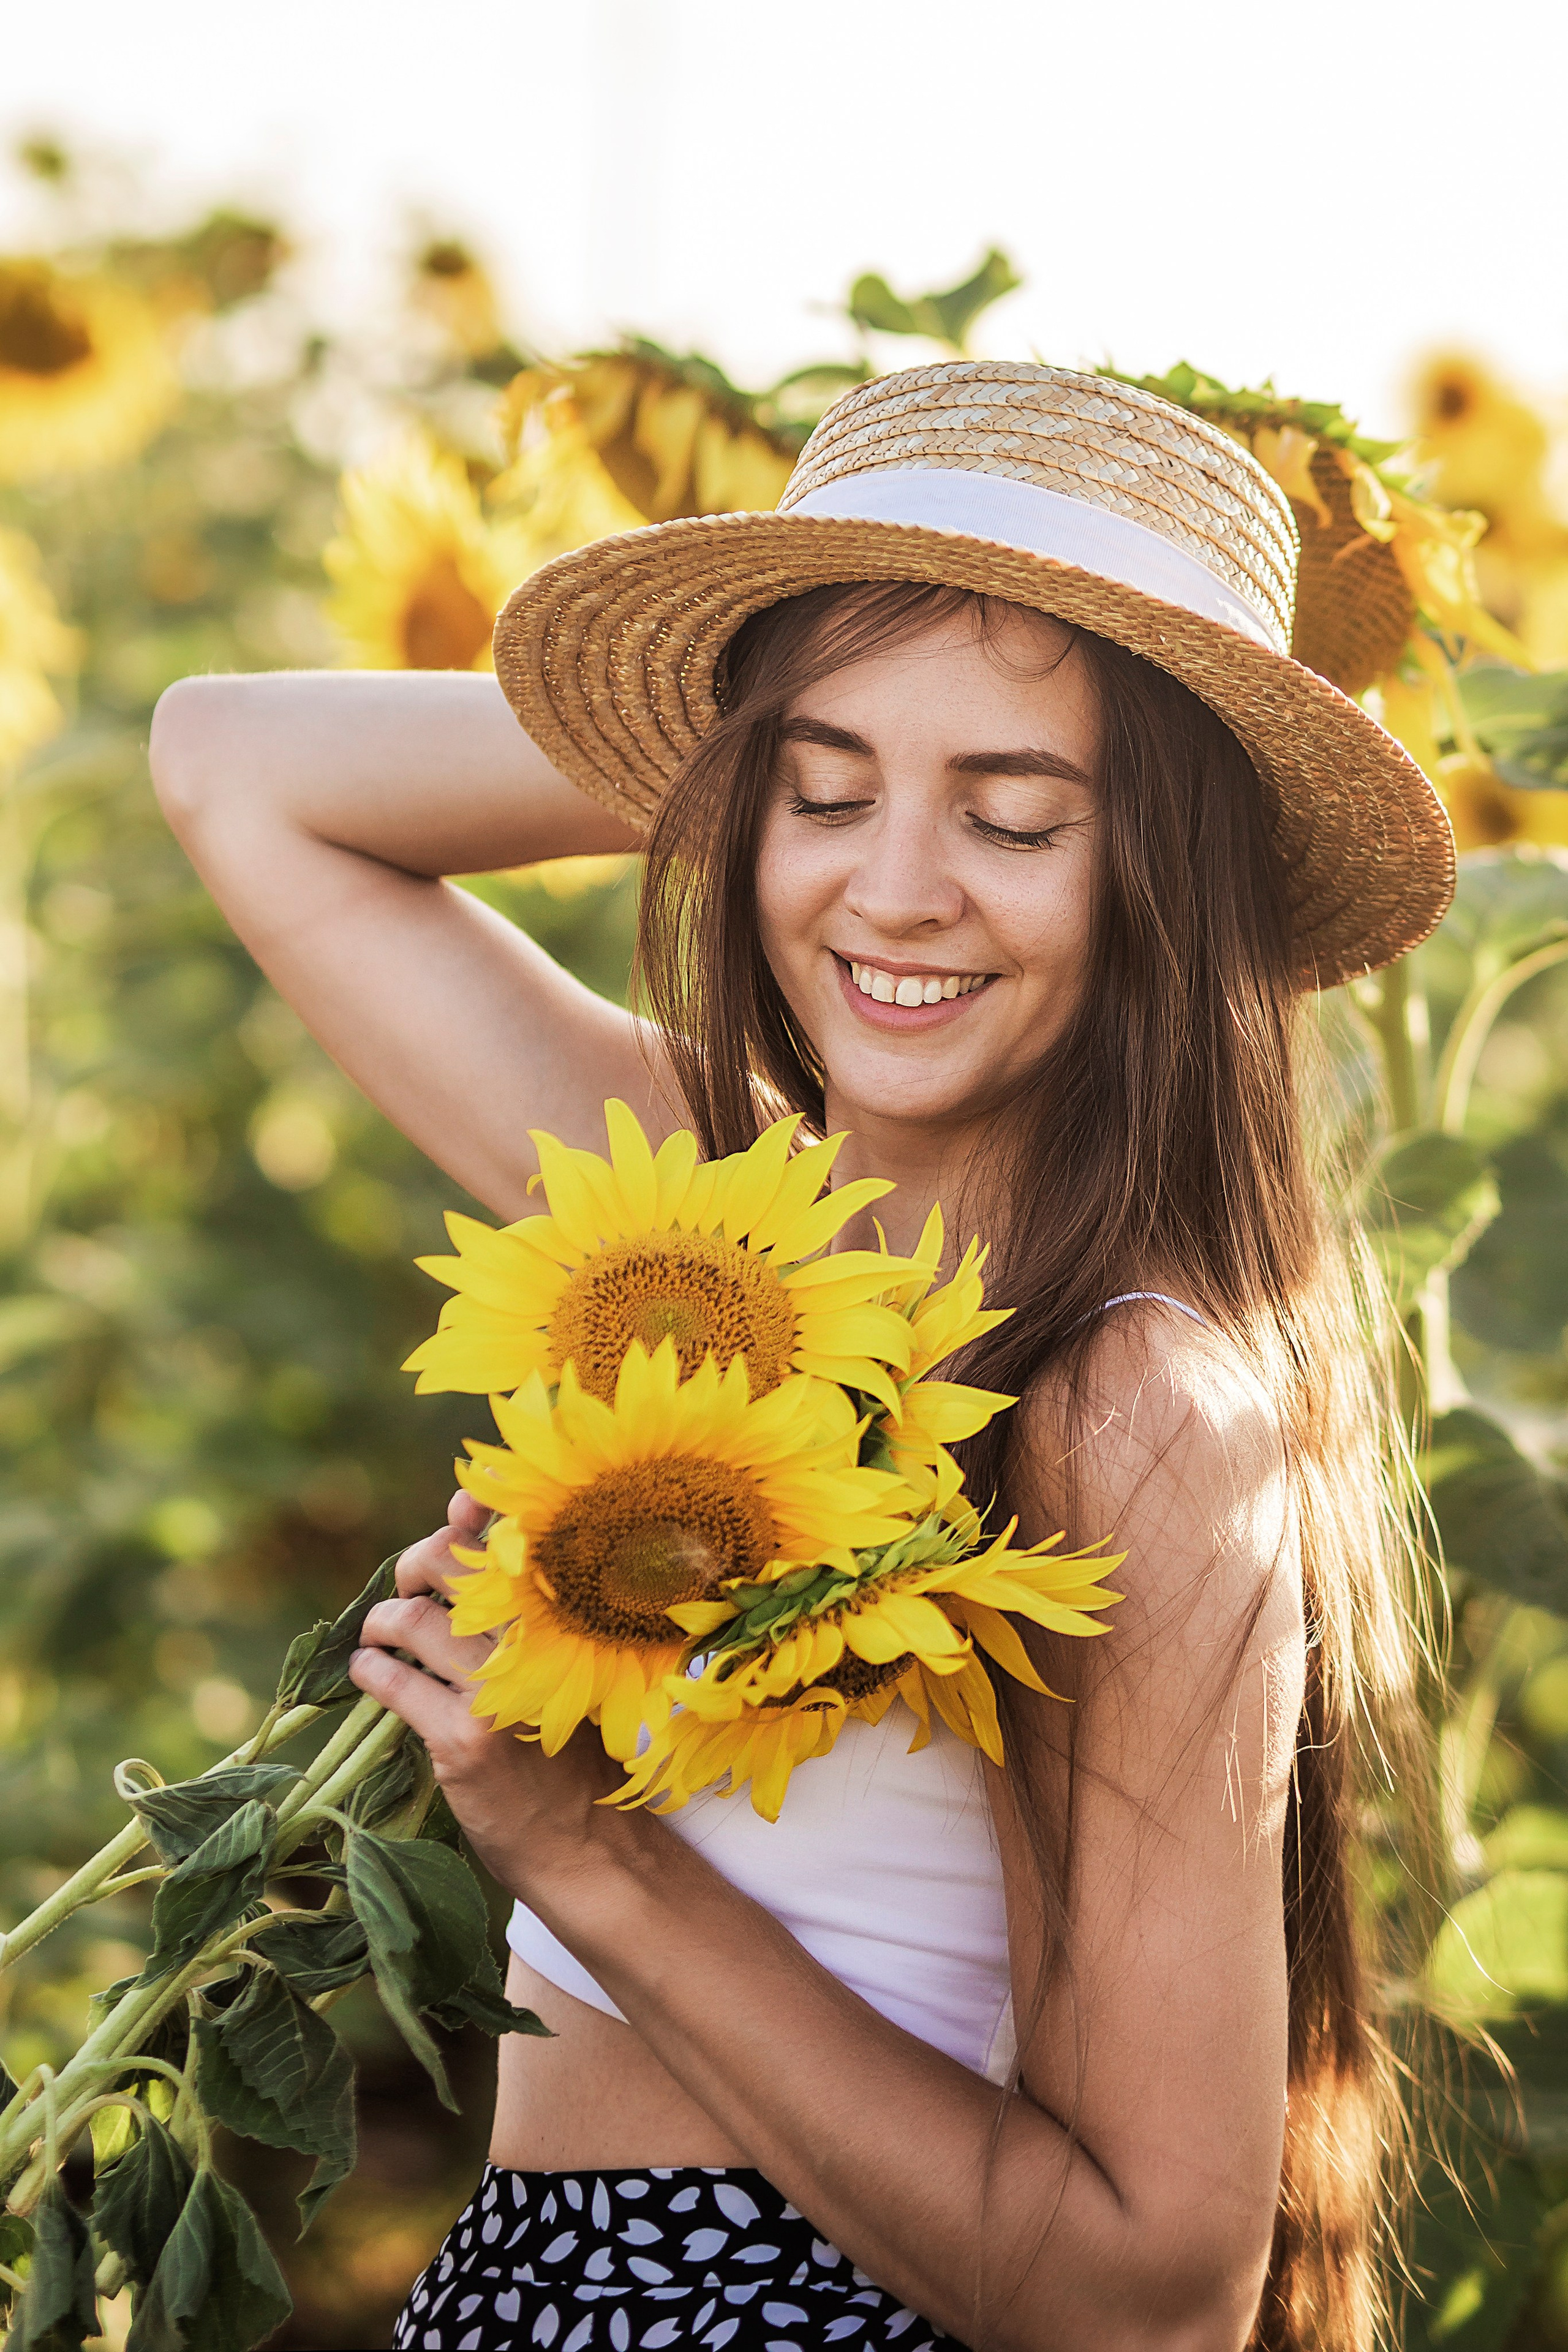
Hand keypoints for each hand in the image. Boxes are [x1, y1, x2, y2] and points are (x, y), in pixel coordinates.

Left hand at [347, 1491, 628, 1899]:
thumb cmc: (573, 1758)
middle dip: (415, 1565)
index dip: (475, 1511)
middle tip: (408, 1587)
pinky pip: (396, 1683)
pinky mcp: (465, 1739)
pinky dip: (371, 1669)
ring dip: (383, 1620)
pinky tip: (369, 1671)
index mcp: (566, 1621)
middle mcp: (536, 1643)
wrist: (589, 1845)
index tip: (458, 1508)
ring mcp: (498, 1690)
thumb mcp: (571, 1676)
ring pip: (415, 1618)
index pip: (516, 1540)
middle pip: (450, 1563)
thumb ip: (530, 1625)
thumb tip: (470, 1569)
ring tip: (380, 1635)